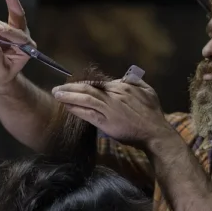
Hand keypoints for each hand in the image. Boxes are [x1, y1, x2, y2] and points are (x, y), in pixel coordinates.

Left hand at [51, 77, 172, 146]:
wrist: (155, 133)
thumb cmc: (153, 113)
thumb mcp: (148, 90)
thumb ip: (135, 81)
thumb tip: (123, 77)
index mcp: (123, 86)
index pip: (98, 83)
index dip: (84, 84)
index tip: (73, 86)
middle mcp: (114, 95)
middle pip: (88, 88)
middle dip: (71, 87)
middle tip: (57, 88)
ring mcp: (109, 108)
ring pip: (85, 98)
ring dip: (68, 96)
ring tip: (56, 94)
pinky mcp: (106, 122)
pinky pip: (87, 113)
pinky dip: (76, 108)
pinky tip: (66, 106)